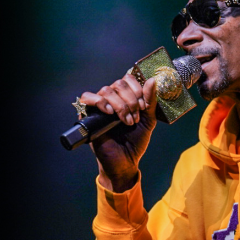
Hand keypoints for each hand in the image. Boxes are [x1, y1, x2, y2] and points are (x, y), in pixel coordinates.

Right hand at [78, 73, 157, 191]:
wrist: (125, 161)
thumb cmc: (135, 141)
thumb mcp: (148, 120)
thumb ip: (150, 101)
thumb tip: (151, 80)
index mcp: (125, 97)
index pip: (128, 79)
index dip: (137, 90)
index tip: (143, 107)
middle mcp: (111, 99)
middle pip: (118, 84)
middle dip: (131, 101)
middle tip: (135, 118)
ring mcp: (99, 106)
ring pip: (106, 90)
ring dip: (120, 105)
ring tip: (126, 121)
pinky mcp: (88, 115)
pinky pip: (87, 98)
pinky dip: (100, 102)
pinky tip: (110, 113)